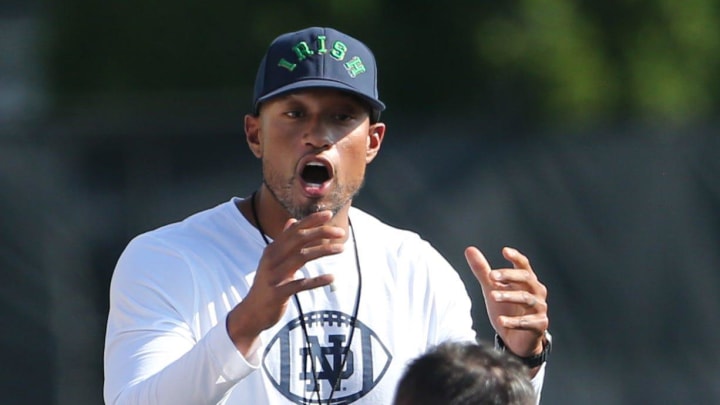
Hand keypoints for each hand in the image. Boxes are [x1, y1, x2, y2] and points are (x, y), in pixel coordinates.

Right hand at [227, 210, 344, 353]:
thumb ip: (283, 241)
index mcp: (272, 249)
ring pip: (301, 257)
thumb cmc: (267, 284)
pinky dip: (317, 280)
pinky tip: (331, 278)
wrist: (251, 313)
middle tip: (341, 232)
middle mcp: (272, 259)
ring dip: (323, 251)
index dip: (311, 220)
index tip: (329, 214)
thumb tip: (292, 221)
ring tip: (341, 248)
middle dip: (321, 232)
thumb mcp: (273, 260)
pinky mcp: (277, 293)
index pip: (294, 230)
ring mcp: (274, 276)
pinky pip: (300, 284)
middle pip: (298, 239)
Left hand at [465, 246, 548, 357]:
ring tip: (492, 296)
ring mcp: (539, 308)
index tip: (504, 251)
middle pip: (526, 278)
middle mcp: (536, 292)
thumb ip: (482, 271)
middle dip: (509, 276)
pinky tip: (500, 321)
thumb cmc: (506, 309)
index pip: (523, 265)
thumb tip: (469, 249)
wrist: (516, 339)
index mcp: (526, 281)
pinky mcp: (539, 325)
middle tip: (491, 276)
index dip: (516, 257)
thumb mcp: (492, 289)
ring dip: (509, 296)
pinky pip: (528, 322)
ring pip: (526, 298)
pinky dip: (513, 321)